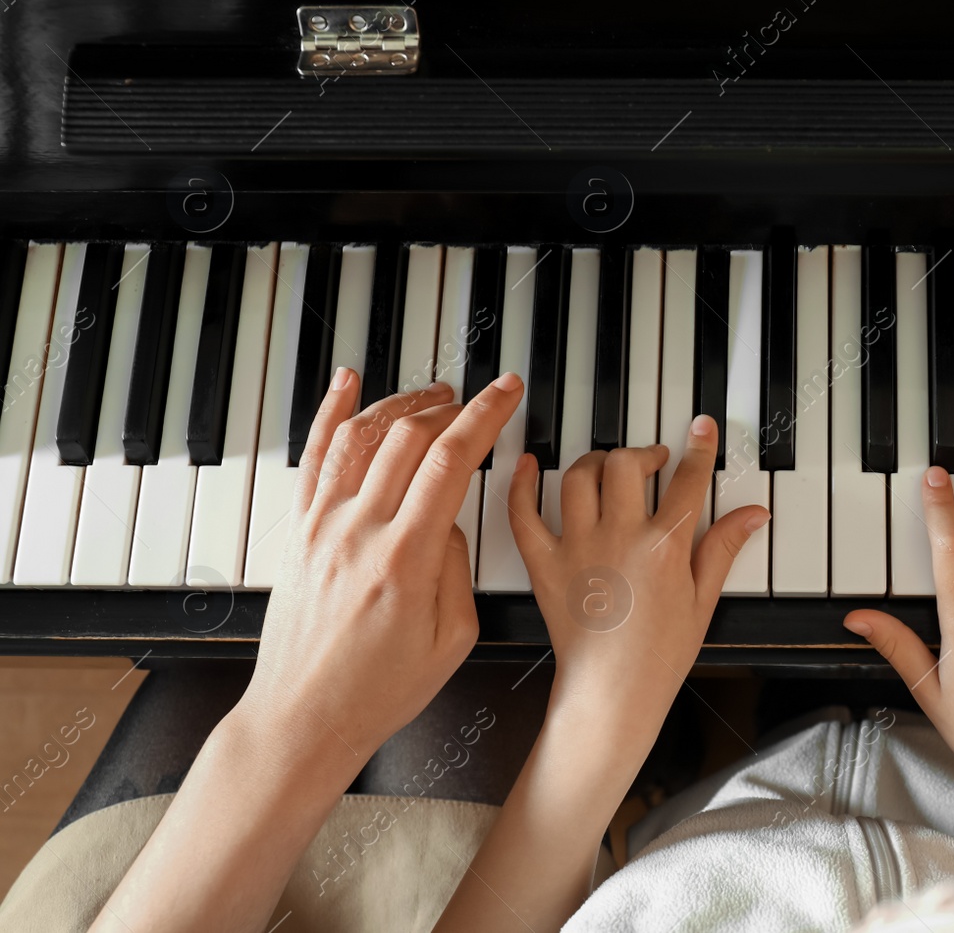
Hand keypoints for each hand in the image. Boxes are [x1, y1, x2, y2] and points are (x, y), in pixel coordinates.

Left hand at [237, 367, 523, 775]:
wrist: (303, 718)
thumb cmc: (377, 692)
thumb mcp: (451, 639)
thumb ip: (456, 568)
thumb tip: (449, 519)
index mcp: (405, 560)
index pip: (451, 461)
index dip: (485, 415)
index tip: (506, 392)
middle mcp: (359, 533)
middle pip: (408, 437)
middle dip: (451, 407)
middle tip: (477, 402)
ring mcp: (322, 528)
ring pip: (361, 435)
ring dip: (402, 403)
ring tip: (432, 395)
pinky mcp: (298, 532)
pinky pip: (314, 457)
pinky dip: (331, 412)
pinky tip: (346, 383)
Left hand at [509, 414, 768, 740]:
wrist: (612, 694)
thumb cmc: (658, 657)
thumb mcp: (704, 600)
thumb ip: (724, 548)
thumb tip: (752, 514)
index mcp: (664, 547)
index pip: (687, 480)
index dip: (698, 448)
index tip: (701, 428)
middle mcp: (620, 537)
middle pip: (628, 465)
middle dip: (645, 452)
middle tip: (654, 461)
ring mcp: (578, 548)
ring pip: (579, 476)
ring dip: (596, 461)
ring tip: (608, 467)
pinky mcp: (544, 564)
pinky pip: (524, 513)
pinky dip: (522, 484)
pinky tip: (529, 465)